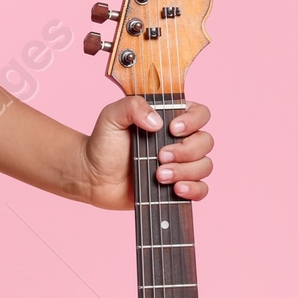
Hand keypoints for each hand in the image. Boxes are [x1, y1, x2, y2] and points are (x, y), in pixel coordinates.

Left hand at [80, 98, 213, 211]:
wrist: (92, 176)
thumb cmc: (103, 143)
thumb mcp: (112, 116)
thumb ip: (132, 106)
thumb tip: (157, 122)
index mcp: (170, 118)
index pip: (200, 113)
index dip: (193, 121)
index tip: (172, 129)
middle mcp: (180, 140)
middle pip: (205, 142)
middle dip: (186, 151)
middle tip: (160, 156)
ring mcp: (181, 164)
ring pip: (205, 166)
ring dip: (185, 171)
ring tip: (159, 176)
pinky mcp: (178, 186)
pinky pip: (201, 189)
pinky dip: (194, 190)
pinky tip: (176, 189)